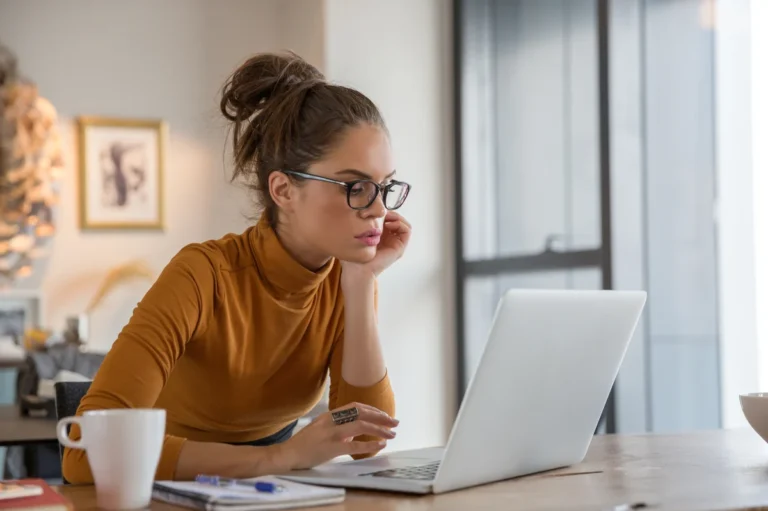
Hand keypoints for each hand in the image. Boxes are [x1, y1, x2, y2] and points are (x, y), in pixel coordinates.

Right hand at [276, 403, 398, 469]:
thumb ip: (339, 429)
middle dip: (381, 417)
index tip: (383, 414)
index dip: (372, 409)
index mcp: (329, 415)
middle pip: (362, 413)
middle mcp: (331, 420)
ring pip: (361, 425)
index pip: (355, 406)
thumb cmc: (304, 445)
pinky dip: (370, 444)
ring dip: (380, 429)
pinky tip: (381, 444)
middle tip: (395, 422)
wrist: (287, 455)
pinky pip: (355, 445)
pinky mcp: (331, 448)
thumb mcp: (321, 430)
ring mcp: (331, 433)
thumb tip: (356, 432)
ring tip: (392, 433)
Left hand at [343, 212, 411, 279]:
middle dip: (390, 213)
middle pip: (396, 219)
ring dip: (396, 217)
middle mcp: (389, 239)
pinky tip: (389, 224)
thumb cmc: (354, 254)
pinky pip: (407, 231)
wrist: (357, 270)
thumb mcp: (358, 235)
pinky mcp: (400, 247)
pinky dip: (400, 224)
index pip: (388, 218)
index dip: (383, 212)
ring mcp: (395, 243)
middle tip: (381, 213)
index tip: (374, 211)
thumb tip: (366, 210)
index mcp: (380, 236)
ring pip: (403, 224)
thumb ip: (363, 224)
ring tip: (386, 218)